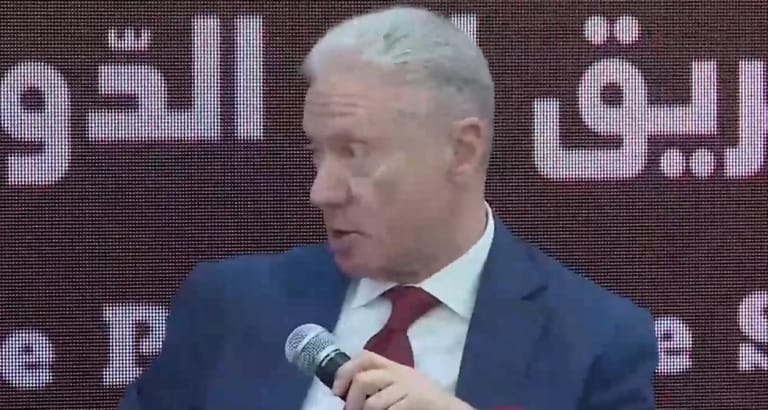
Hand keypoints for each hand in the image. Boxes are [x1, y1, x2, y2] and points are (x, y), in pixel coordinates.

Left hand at [331, 350, 474, 409]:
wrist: (449, 407)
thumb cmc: (422, 398)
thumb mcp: (401, 382)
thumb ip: (380, 381)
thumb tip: (346, 391)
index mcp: (393, 366)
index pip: (365, 357)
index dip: (345, 371)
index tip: (337, 391)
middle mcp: (398, 373)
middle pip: (363, 379)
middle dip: (351, 399)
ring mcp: (407, 388)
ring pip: (373, 402)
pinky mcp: (415, 402)